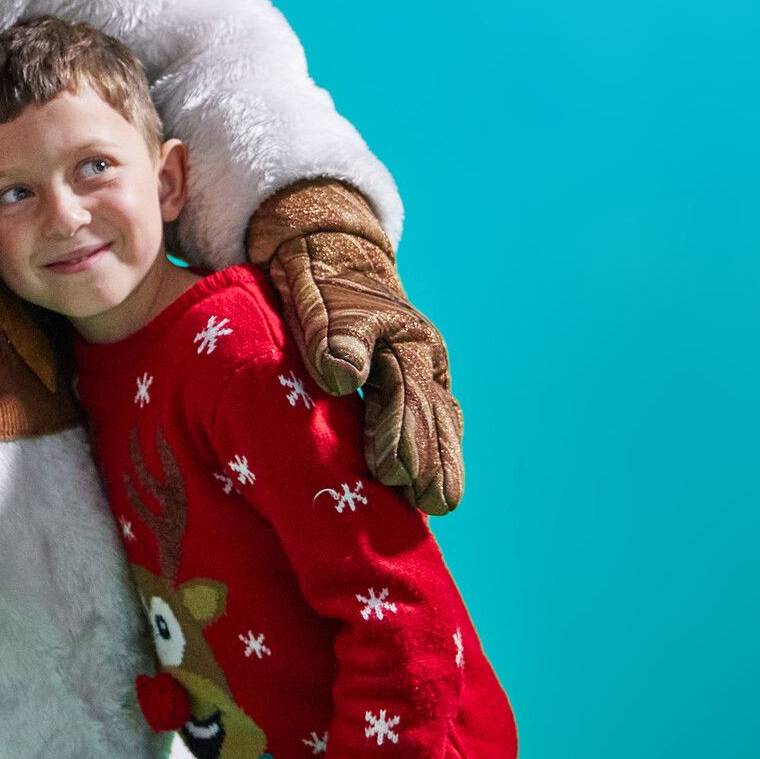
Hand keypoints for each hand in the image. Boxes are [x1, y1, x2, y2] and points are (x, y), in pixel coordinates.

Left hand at [248, 179, 464, 515]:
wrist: (330, 254)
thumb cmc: (319, 277)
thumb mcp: (318, 296)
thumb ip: (332, 334)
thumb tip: (342, 377)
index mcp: (404, 337)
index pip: (407, 396)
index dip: (399, 436)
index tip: (392, 473)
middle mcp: (423, 359)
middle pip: (433, 417)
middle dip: (431, 461)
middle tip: (429, 504)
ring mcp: (422, 373)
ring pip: (440, 422)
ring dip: (439, 463)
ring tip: (435, 504)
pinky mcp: (412, 385)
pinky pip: (432, 422)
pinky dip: (433, 452)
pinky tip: (426, 484)